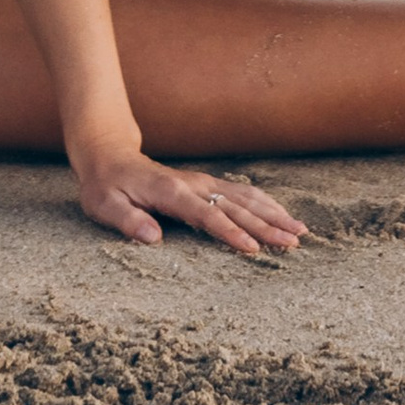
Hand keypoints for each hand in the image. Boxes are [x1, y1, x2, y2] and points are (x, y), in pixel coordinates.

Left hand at [75, 152, 303, 255]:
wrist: (109, 155)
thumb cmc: (105, 186)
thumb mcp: (104, 204)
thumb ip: (127, 220)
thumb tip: (152, 238)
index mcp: (171, 193)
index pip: (205, 215)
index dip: (229, 232)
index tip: (252, 249)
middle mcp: (192, 185)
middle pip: (235, 206)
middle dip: (266, 225)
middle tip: (294, 243)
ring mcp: (202, 183)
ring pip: (244, 197)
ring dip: (272, 213)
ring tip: (299, 231)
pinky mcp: (205, 185)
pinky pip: (240, 193)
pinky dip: (264, 203)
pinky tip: (280, 214)